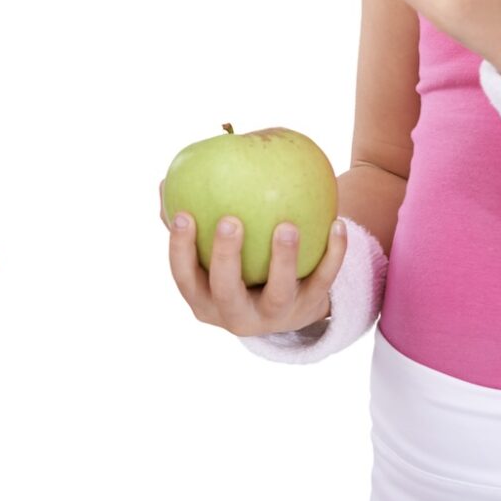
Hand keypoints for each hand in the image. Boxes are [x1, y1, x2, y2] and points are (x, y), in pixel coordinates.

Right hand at [164, 184, 347, 337]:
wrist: (289, 308)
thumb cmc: (239, 269)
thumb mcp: (211, 258)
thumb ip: (189, 227)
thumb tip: (165, 184)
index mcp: (205, 300)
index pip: (185, 277)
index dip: (180, 249)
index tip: (183, 214)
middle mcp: (236, 315)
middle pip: (227, 291)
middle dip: (226, 257)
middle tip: (230, 219)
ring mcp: (275, 316)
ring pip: (278, 292)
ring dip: (283, 259)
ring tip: (286, 225)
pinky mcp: (310, 308)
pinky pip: (323, 280)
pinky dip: (332, 254)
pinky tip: (335, 223)